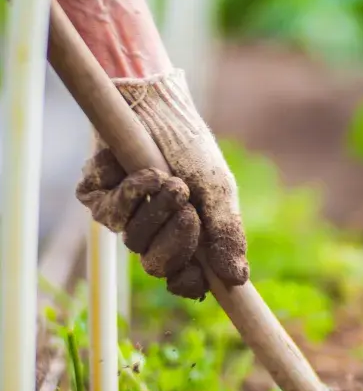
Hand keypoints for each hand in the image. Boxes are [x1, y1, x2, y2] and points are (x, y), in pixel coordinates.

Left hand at [76, 70, 248, 299]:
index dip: (189, 283)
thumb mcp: (219, 192)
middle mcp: (152, 232)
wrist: (159, 107)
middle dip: (177, 242)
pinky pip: (111, 213)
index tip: (200, 276)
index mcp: (185, 238)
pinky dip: (134, 193)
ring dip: (157, 210)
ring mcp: (123, 216)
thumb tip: (238, 278)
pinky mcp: (96, 196)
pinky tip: (147, 172)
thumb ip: (227, 235)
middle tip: (188, 212)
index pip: (184, 280)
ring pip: (135, 242)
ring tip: (171, 181)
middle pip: (157, 267)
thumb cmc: (191, 149)